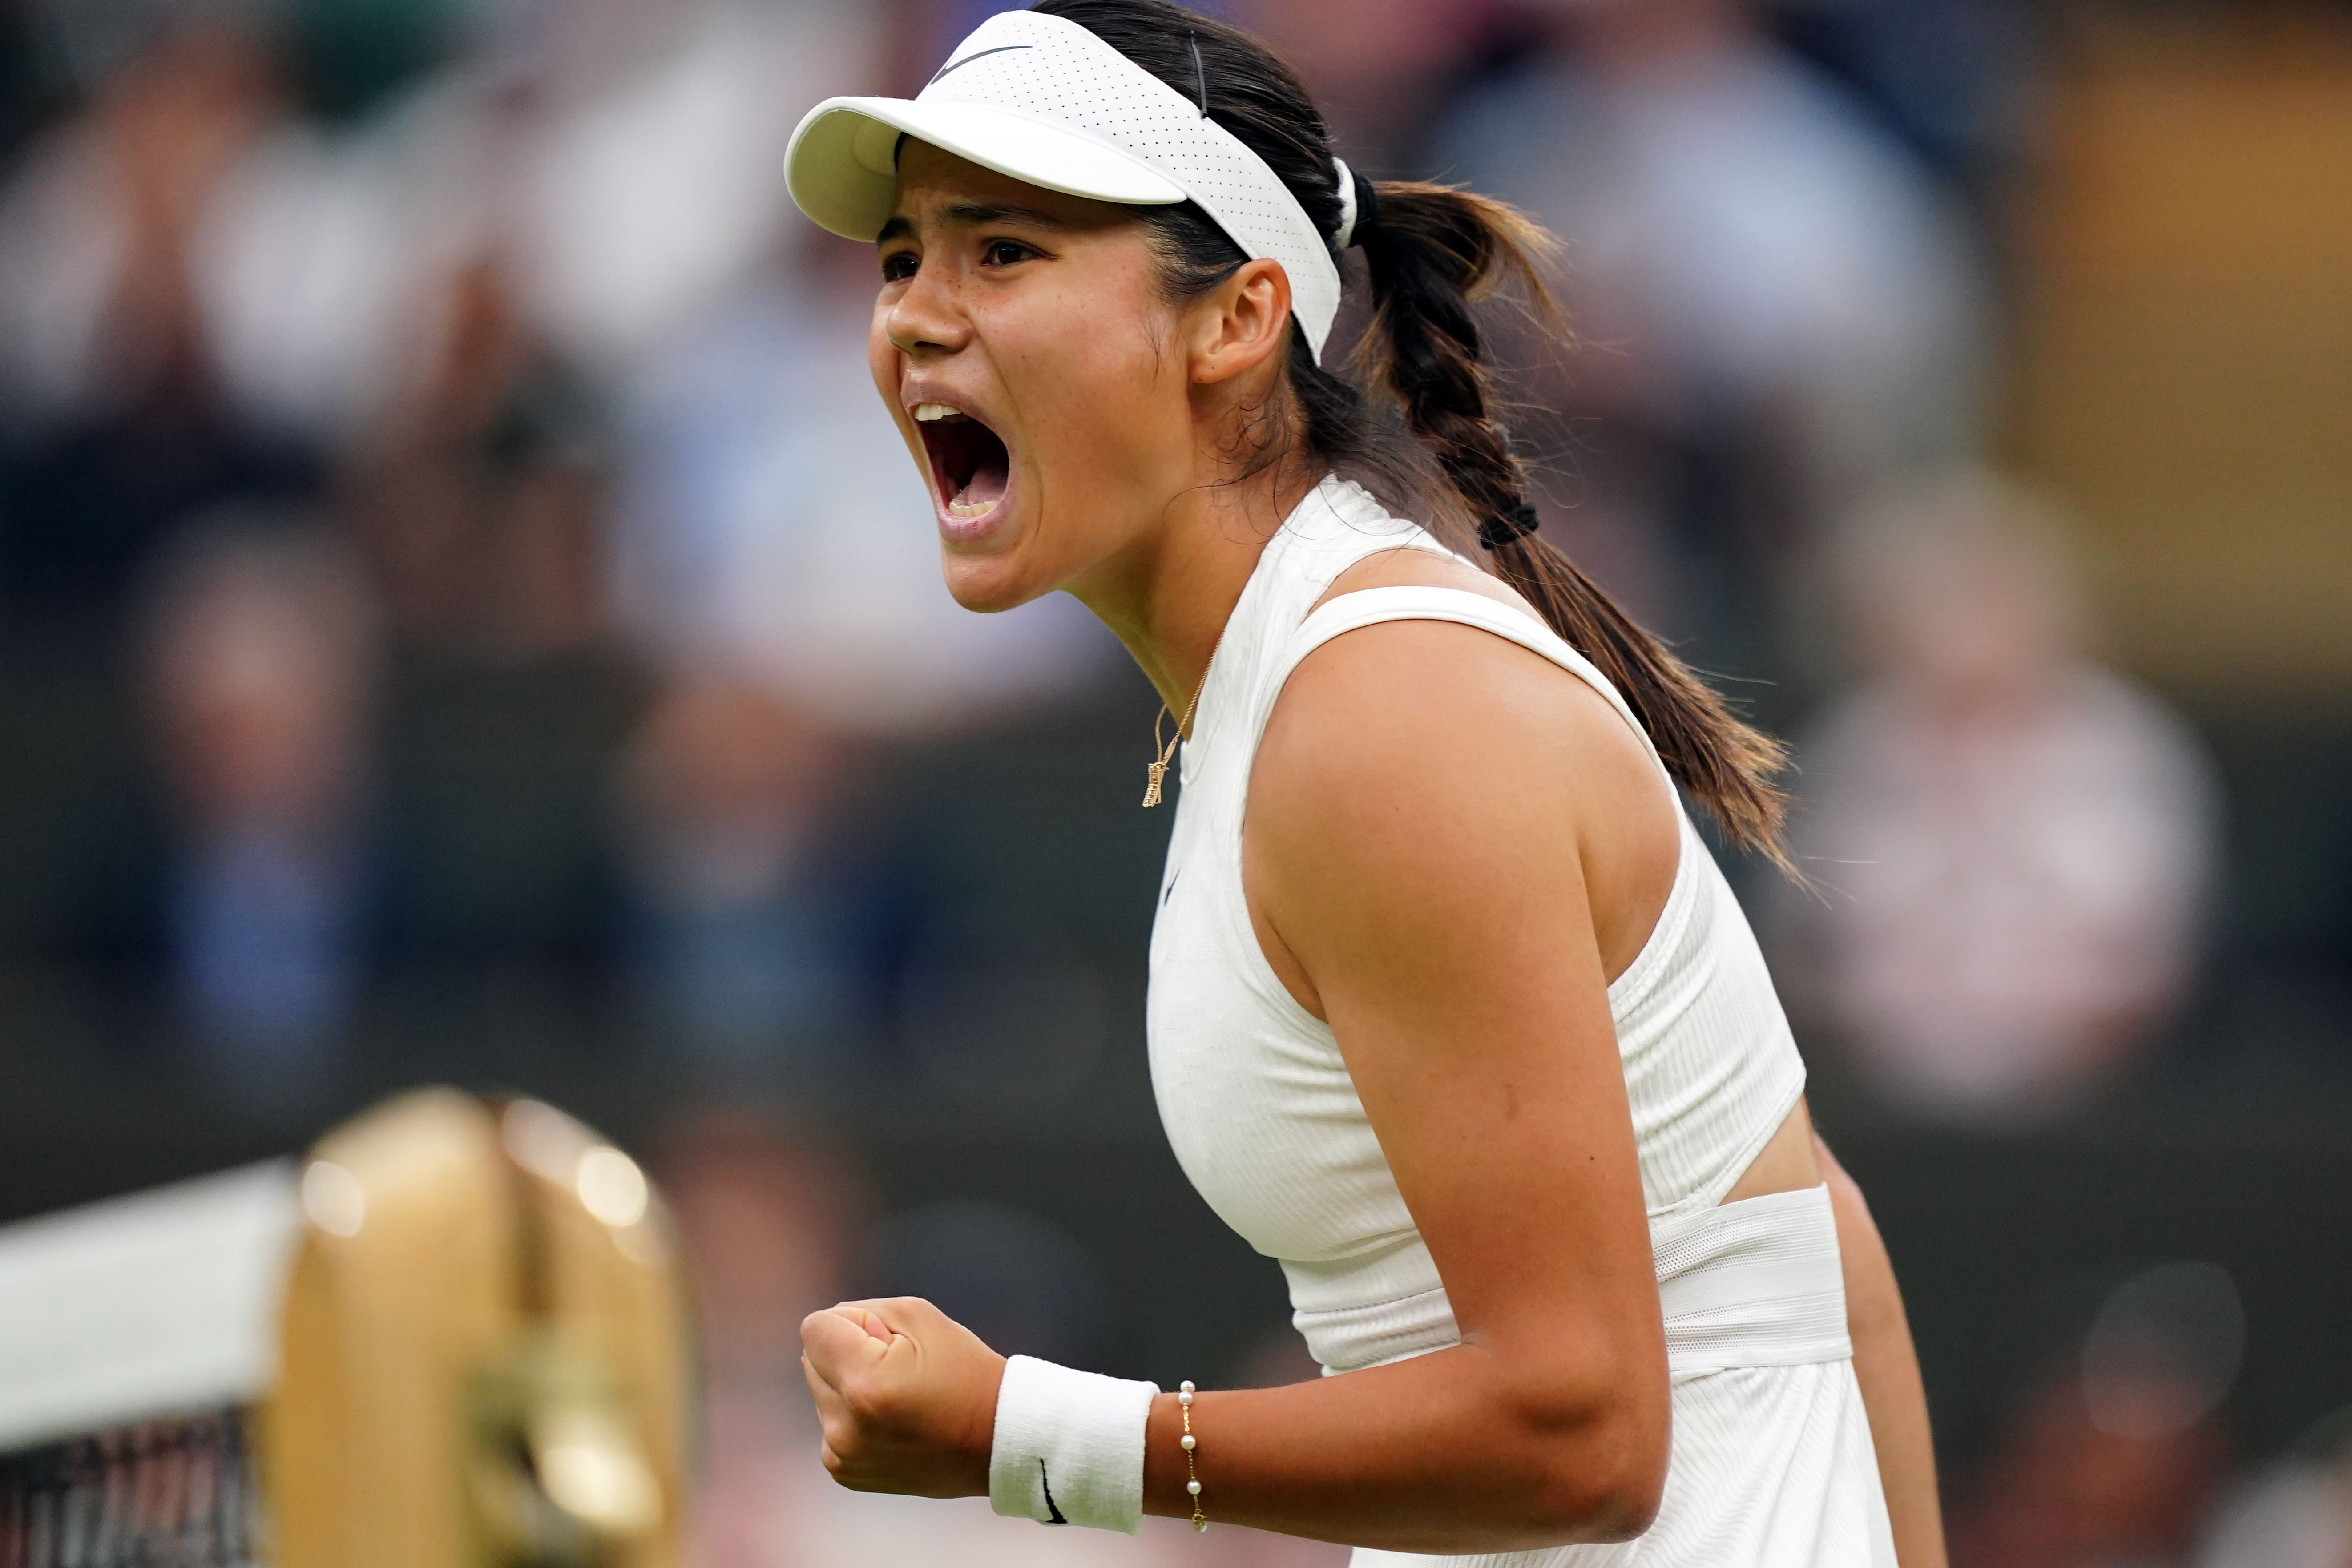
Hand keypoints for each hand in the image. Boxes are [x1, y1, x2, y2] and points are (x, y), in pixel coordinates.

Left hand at [800, 1297, 1006, 1497]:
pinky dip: (852, 1415)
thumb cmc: (962, 1370)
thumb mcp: (918, 1316)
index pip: (814, 1329)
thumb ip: (860, 1312)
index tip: (889, 1340)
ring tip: (900, 1398)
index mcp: (864, 1384)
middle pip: (812, 1359)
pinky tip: (892, 1421)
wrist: (995, 1440)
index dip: (852, 1323)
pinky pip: (830, 1422)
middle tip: (899, 1368)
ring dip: (849, 1385)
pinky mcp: (844, 1471)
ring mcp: (842, 1455)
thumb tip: (823, 1333)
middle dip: (847, 1353)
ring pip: (821, 1391)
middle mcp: (844, 1427)